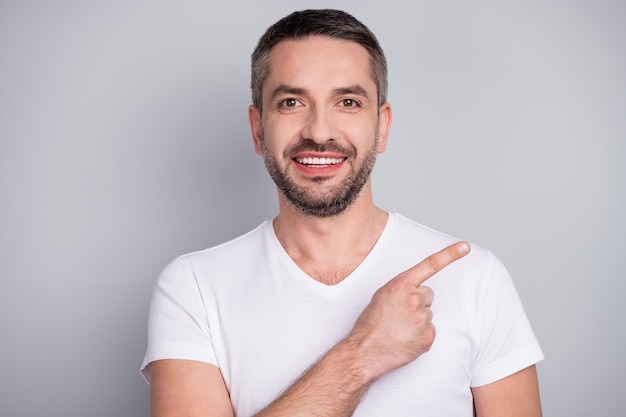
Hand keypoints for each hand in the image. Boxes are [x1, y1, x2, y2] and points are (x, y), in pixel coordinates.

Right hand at [347, 241, 470, 379]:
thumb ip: (401, 288)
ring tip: (399, 329)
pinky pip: (430, 330)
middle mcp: (415, 298)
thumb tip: (415, 290)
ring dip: (417, 320)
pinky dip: (420, 335)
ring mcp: (423, 317)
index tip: (465, 247)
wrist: (365, 351)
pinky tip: (406, 339)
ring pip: (428, 313)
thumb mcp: (381, 296)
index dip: (450, 254)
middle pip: (428, 294)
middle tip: (399, 315)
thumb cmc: (370, 324)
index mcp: (401, 284)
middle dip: (418, 302)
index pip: (430, 265)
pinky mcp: (428, 335)